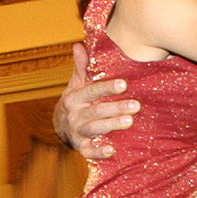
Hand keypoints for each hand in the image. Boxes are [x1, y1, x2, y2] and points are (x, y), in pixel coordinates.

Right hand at [54, 40, 136, 159]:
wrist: (60, 125)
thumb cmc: (76, 100)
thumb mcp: (76, 84)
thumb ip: (81, 67)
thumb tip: (79, 45)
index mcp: (73, 98)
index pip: (91, 91)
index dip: (107, 88)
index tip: (124, 84)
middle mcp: (74, 116)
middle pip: (96, 111)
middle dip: (116, 108)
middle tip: (136, 105)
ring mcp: (77, 132)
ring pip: (94, 129)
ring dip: (112, 126)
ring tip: (130, 121)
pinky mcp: (81, 147)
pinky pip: (89, 152)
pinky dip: (99, 152)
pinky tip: (112, 150)